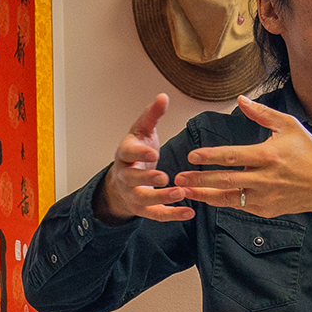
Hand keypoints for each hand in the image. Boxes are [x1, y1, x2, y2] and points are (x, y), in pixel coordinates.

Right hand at [95, 94, 193, 222]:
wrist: (122, 181)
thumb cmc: (136, 152)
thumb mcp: (141, 131)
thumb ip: (152, 115)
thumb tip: (163, 96)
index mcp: (124, 154)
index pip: (127, 152)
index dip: (139, 153)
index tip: (153, 153)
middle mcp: (125, 176)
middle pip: (132, 179)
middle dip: (147, 178)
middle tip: (164, 177)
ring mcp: (133, 194)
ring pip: (144, 199)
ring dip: (162, 198)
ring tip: (180, 194)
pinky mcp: (143, 209)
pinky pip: (156, 214)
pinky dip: (173, 215)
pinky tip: (190, 212)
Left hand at [174, 96, 311, 221]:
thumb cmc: (309, 152)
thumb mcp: (289, 126)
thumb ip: (262, 114)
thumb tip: (240, 100)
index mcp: (269, 156)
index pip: (232, 156)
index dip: (210, 157)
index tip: (192, 156)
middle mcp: (265, 179)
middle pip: (225, 180)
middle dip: (199, 180)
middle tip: (178, 178)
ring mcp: (265, 197)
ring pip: (229, 198)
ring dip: (205, 195)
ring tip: (185, 192)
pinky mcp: (266, 210)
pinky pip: (240, 206)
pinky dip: (223, 202)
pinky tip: (208, 198)